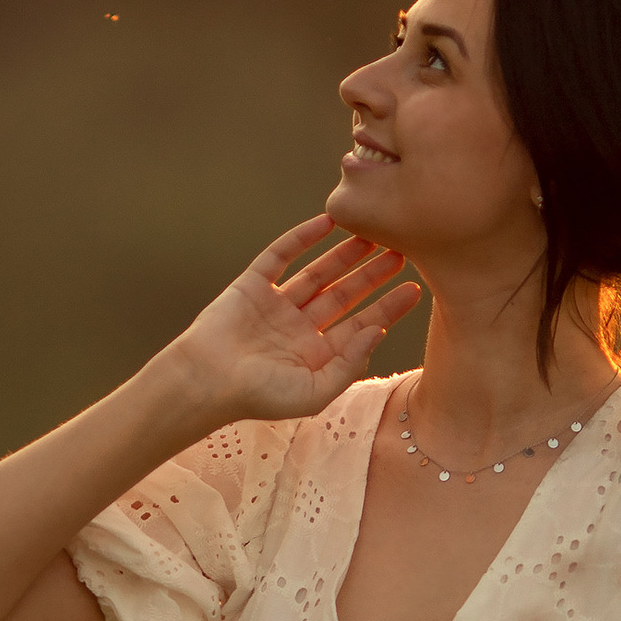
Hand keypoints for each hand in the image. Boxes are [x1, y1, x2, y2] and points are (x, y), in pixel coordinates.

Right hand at [166, 220, 419, 425]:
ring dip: (345, 254)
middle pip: (344, 295)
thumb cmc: (258, 396)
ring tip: (373, 235)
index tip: (415, 289)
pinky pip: (281, 255)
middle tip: (403, 253)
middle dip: (372, 275)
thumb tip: (378, 330)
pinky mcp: (252, 285)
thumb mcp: (315, 393)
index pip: (360, 325)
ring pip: (318, 272)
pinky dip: (302, 238)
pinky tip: (327, 223)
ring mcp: (275, 305)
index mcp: (315, 356)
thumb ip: (349, 363)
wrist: (204, 381)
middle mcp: (299, 328)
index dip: (388, 307)